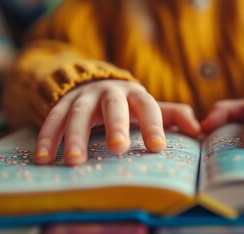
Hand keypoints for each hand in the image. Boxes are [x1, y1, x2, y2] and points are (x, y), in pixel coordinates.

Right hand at [34, 80, 199, 165]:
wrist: (93, 83)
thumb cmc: (128, 104)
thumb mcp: (148, 107)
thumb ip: (174, 115)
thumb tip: (199, 129)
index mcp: (135, 93)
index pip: (148, 106)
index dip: (154, 125)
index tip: (158, 148)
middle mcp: (109, 92)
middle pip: (113, 106)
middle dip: (115, 126)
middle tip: (118, 148)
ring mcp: (83, 96)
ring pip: (77, 113)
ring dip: (74, 136)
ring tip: (74, 161)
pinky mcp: (62, 103)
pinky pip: (52, 119)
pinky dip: (47, 137)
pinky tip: (44, 158)